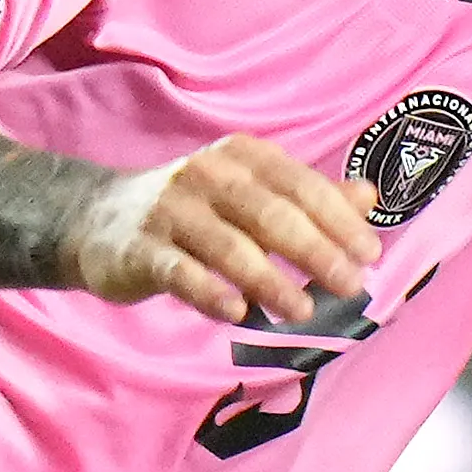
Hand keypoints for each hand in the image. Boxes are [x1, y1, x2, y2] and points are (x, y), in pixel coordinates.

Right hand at [61, 136, 382, 325]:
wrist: (100, 220)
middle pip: (271, 214)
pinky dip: (210, 292)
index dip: (338, 219)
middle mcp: (208, 175)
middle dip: (316, 251)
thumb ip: (310, 197)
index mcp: (243, 157)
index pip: (300, 185)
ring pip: (229, 246)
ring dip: (270, 280)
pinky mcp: (140, 249)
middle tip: (351, 286)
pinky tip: (238, 314)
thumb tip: (370, 197)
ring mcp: (171, 211)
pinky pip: (179, 272)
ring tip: (304, 311)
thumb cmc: (197, 210)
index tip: (370, 254)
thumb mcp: (253, 193)